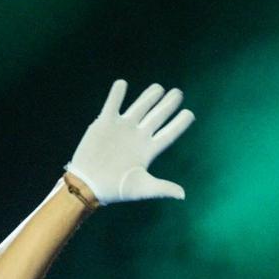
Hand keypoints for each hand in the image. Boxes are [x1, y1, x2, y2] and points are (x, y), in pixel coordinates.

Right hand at [65, 80, 194, 204]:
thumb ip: (162, 188)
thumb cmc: (115, 189)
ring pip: (139, 108)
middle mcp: (137, 137)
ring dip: (148, 97)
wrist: (89, 185)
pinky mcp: (104, 124)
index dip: (179, 124)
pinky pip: (112, 105)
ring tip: (159, 88)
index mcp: (148, 151)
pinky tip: (122, 83)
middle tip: (179, 93)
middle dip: (168, 105)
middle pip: (157, 117)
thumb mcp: (141, 187)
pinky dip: (116, 94)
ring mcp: (122, 129)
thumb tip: (183, 195)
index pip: (168, 134)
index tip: (190, 114)